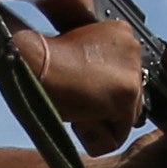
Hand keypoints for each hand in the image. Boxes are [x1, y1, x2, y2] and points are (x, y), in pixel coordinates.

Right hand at [10, 17, 148, 148]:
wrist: (33, 64)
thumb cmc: (43, 61)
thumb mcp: (79, 51)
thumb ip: (98, 63)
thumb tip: (106, 87)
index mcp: (121, 32)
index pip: (126, 73)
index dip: (105, 86)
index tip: (86, 86)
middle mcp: (133, 47)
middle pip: (132, 93)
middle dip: (109, 103)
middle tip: (80, 98)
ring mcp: (132, 73)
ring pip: (128, 114)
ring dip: (104, 118)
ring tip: (78, 108)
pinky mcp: (126, 97)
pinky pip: (119, 133)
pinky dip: (99, 135)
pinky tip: (81, 119)